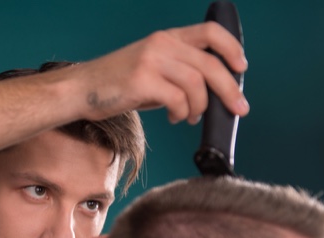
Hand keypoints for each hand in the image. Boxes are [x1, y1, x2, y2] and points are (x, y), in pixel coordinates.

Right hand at [76, 21, 248, 124]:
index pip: (210, 33)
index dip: (231, 49)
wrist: (81, 90)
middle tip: (238, 108)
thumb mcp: (151, 68)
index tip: (241, 68)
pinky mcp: (142, 81)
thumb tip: (211, 93)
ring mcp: (151, 62)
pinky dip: (181, 113)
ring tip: (190, 117)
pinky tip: (174, 118)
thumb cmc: (116, 84)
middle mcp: (161, 45)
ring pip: (197, 85)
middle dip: (230, 90)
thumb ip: (179, 72)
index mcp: (166, 38)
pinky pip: (177, 100)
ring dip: (200, 107)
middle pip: (211, 64)